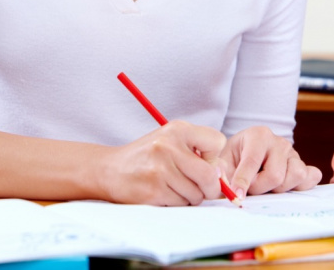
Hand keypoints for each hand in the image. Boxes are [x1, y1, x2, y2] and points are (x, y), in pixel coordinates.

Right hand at [96, 120, 227, 205]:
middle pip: (210, 175)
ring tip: (174, 187)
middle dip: (210, 187)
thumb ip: (199, 154)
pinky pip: (180, 204)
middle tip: (202, 189)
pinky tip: (163, 194)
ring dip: (190, 197)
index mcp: (177, 129)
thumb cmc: (147, 157)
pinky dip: (176, 203)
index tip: (202, 162)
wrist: (109, 169)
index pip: (217, 143)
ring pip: (196, 194)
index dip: (214, 158)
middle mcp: (169, 146)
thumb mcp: (171, 142)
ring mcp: (160, 169)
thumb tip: (224, 179)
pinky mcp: (153, 190)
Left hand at [221, 126, 321, 198]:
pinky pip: (311, 178)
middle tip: (250, 188)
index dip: (244, 181)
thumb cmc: (234, 159)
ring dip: (280, 189)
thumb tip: (226, 185)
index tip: (237, 195)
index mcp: (258, 135)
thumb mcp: (223, 162)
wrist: (246, 154)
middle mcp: (279, 142)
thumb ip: (222, 173)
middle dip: (260, 188)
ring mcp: (293, 153)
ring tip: (267, 187)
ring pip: (296, 176)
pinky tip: (286, 188)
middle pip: (275, 175)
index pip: (252, 161)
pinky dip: (301, 186)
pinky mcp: (303, 165)